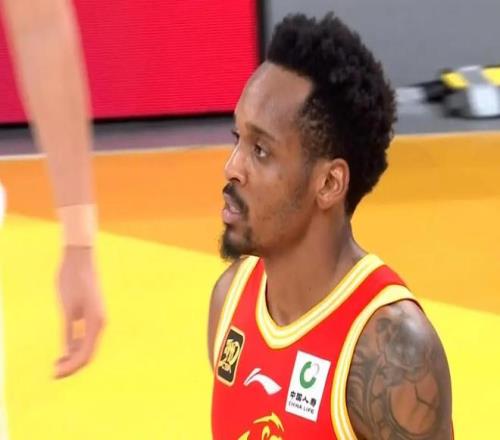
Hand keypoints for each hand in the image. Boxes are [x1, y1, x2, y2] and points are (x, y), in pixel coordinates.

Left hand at [54, 246, 105, 377]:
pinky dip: (75, 347)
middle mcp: (99, 323)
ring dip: (73, 357)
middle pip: (88, 353)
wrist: (80, 260)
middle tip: (53, 373)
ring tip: (56, 364)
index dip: (71, 367)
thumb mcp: (67, 309)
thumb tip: (68, 352)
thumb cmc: (73, 281)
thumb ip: (69, 330)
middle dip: (72, 365)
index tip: (55, 374)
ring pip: (88, 346)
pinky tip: (64, 352)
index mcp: (96, 322)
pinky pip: (86, 337)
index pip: (85, 354)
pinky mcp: (91, 314)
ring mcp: (97, 319)